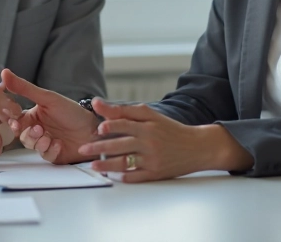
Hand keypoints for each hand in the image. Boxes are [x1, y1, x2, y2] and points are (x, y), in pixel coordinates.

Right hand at [0, 68, 98, 163]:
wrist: (93, 128)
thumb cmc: (72, 111)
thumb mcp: (48, 98)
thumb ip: (25, 88)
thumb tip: (4, 73)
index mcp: (34, 115)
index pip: (16, 120)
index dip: (13, 122)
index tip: (15, 123)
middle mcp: (38, 129)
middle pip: (23, 136)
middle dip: (30, 134)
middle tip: (39, 129)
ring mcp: (46, 142)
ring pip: (33, 146)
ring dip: (40, 142)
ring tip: (50, 137)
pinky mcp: (54, 154)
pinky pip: (45, 155)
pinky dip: (51, 150)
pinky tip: (59, 144)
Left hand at [77, 101, 252, 182]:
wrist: (197, 147)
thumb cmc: (170, 130)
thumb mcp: (150, 115)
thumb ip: (123, 110)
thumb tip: (97, 103)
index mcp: (147, 127)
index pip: (125, 125)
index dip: (111, 126)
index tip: (98, 129)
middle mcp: (149, 143)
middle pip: (120, 145)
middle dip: (99, 148)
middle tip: (83, 149)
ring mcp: (152, 160)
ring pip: (125, 163)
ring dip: (107, 166)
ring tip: (93, 166)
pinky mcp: (155, 174)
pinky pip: (136, 177)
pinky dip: (123, 177)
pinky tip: (112, 176)